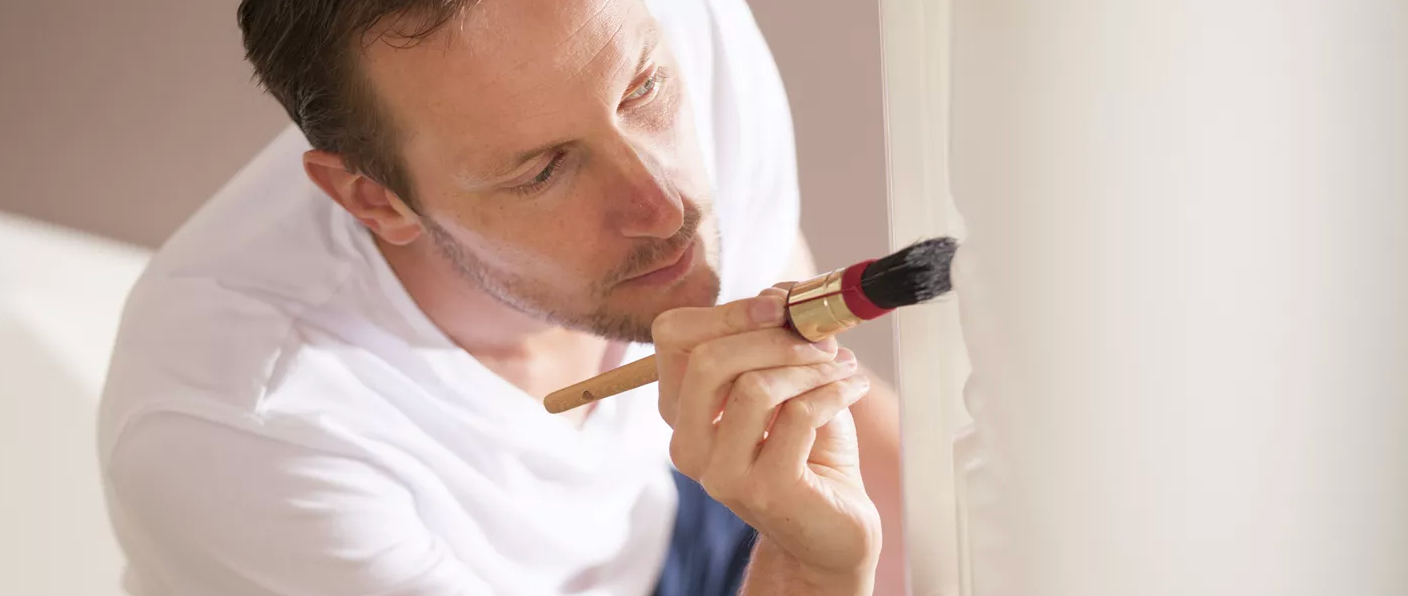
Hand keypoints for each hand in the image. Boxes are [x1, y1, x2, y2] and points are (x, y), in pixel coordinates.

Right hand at [652, 288, 881, 591]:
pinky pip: (798, 416)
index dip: (726, 311)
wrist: (831, 524)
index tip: (779, 306)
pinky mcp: (764, 490)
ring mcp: (721, 472)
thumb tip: (784, 294)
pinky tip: (850, 390)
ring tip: (841, 368)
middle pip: (707, 360)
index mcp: (681, 410)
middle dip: (772, 336)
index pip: (673, 337)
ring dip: (810, 366)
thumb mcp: (789, 379)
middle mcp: (688, 443)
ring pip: (753, 387)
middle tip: (819, 340)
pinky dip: (833, 392)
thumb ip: (779, 335)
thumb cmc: (806, 447)